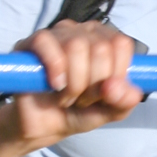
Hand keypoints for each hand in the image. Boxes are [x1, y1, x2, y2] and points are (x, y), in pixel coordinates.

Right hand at [12, 21, 143, 147]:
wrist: (45, 124)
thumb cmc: (79, 111)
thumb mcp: (110, 111)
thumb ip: (124, 101)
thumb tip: (117, 87)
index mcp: (107, 41)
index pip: (121, 44)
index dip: (115, 75)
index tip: (104, 93)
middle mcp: (84, 32)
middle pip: (100, 48)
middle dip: (93, 85)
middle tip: (82, 98)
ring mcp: (57, 34)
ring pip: (76, 46)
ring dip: (73, 83)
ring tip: (66, 96)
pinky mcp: (31, 42)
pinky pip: (45, 42)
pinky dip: (54, 69)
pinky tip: (54, 84)